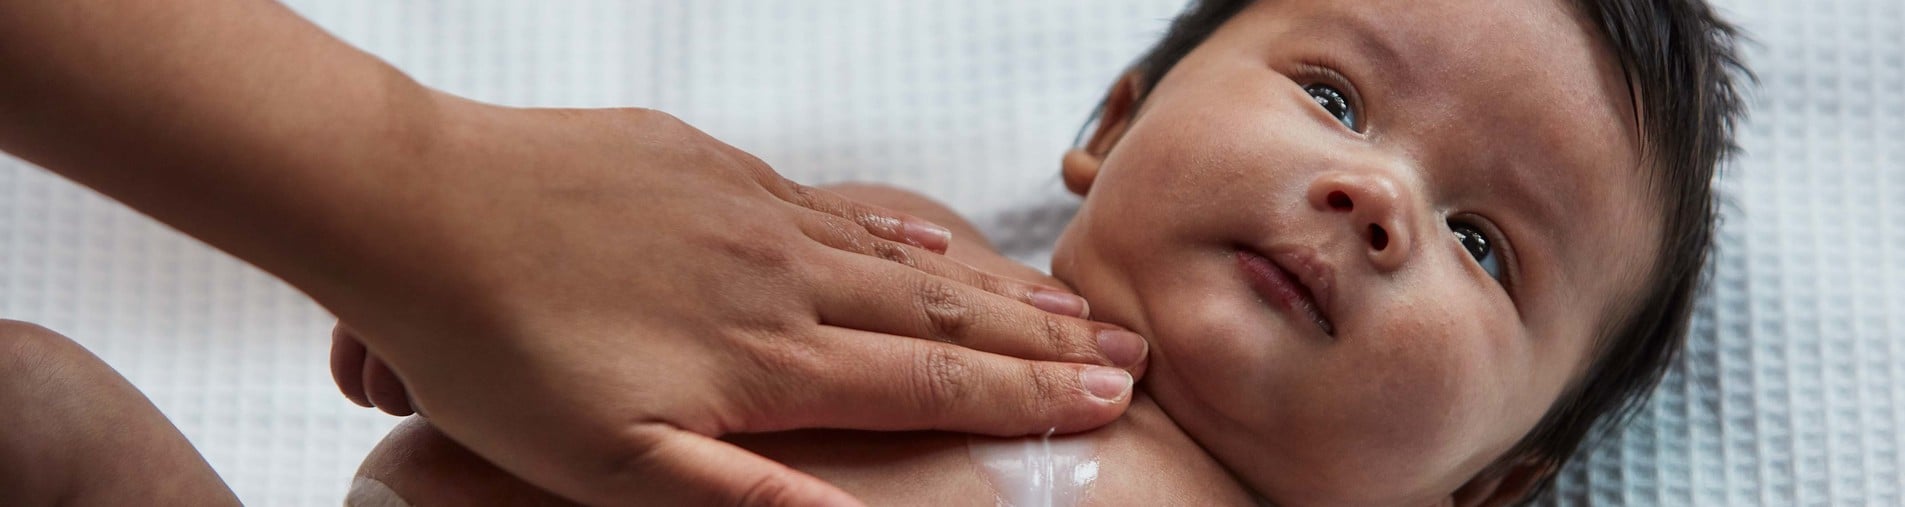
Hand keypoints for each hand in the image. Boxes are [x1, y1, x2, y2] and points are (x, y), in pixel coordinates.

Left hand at [323, 102, 1147, 505]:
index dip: (1027, 396)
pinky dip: (906, 230)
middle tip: (1123, 350)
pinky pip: (838, 202)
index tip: (1107, 400)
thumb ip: (738, 497)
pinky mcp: (712, 168)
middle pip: (943, 313)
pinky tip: (934, 238)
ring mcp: (750, 212)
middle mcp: (780, 275)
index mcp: (766, 356)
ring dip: (993, 285)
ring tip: (1062, 301)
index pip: (933, 382)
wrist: (411, 203)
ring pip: (902, 255)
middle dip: (1043, 338)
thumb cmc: (490, 345)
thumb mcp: (605, 464)